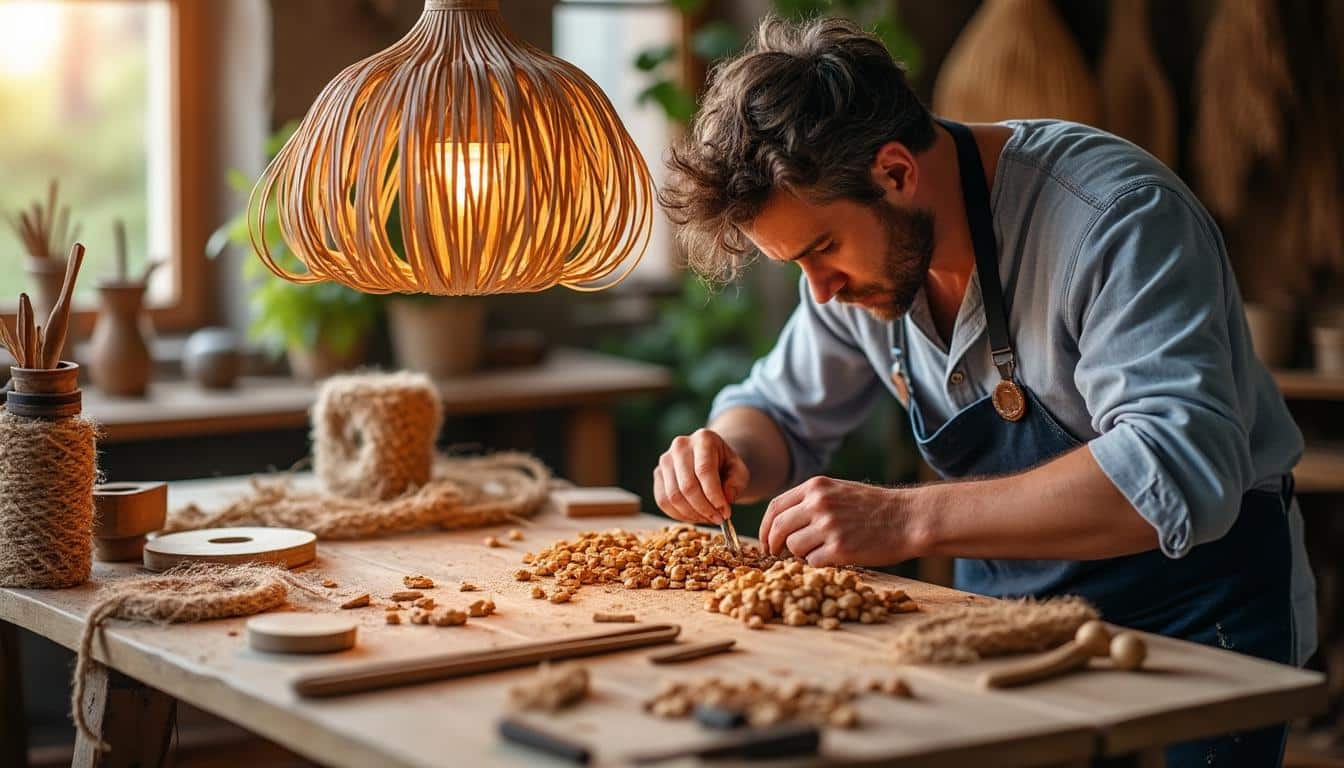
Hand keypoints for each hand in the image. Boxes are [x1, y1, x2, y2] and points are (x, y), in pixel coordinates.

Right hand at [652, 428, 749, 524]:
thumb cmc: (727, 466)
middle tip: (718, 519)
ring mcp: (666, 459)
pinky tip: (694, 516)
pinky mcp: (657, 474)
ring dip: (692, 514)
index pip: (704, 471)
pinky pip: (663, 501)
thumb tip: (724, 499)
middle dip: (704, 509)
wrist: (712, 460)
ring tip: (708, 518)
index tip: (725, 513)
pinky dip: (679, 515)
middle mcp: (680, 445)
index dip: (714, 496)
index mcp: (703, 438)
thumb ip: (736, 483)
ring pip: (673, 496)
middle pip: (687, 486)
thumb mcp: (740, 471)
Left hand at [759, 476, 917, 565]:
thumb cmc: (875, 508)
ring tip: (822, 550)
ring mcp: (829, 526)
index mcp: (816, 487)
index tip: (764, 541)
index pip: (775, 507)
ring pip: (794, 548)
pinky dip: (820, 563)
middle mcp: (819, 504)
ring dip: (802, 554)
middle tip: (776, 555)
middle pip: (778, 529)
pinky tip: (836, 556)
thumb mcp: (839, 491)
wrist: (909, 518)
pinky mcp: (840, 548)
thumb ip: (811, 501)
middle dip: (773, 545)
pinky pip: (813, 562)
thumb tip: (780, 522)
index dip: (765, 528)